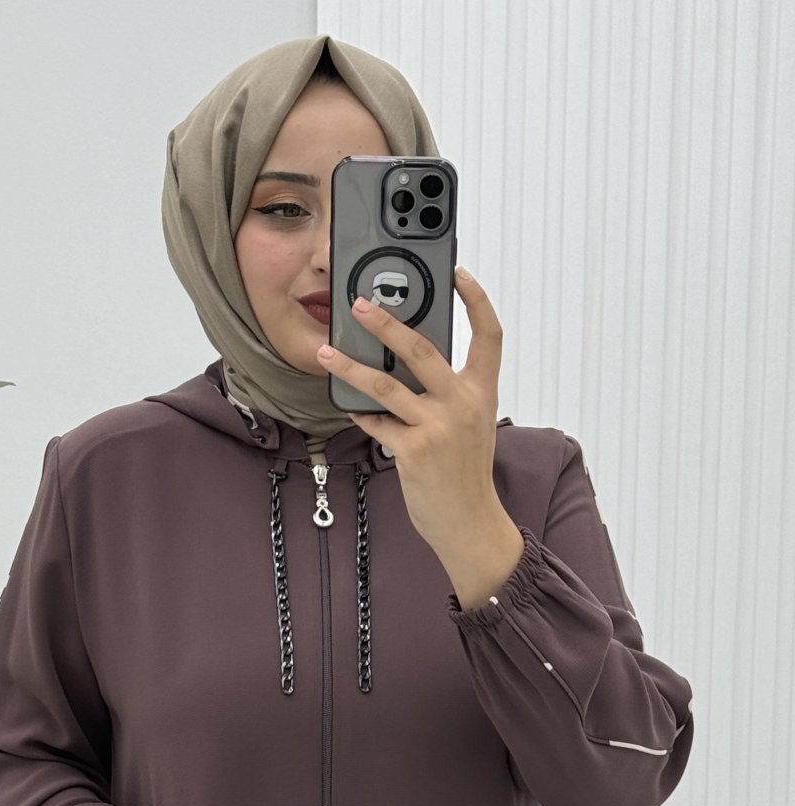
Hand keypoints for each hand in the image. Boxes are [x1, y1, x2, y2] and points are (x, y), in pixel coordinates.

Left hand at [316, 267, 510, 562]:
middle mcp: (462, 404)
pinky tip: (347, 404)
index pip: (489, 335)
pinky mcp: (414, 451)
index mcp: (482, 392)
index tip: (457, 274)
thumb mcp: (471, 425)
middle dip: (387, 322)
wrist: (469, 522)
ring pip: (386, 385)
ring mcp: (438, 427)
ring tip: (326, 353)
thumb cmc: (465, 473)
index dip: (476, 300)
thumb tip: (407, 363)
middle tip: (359, 305)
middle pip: (422, 349)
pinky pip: (377, 423)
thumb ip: (449, 393)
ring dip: (351, 367)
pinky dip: (359, 413)